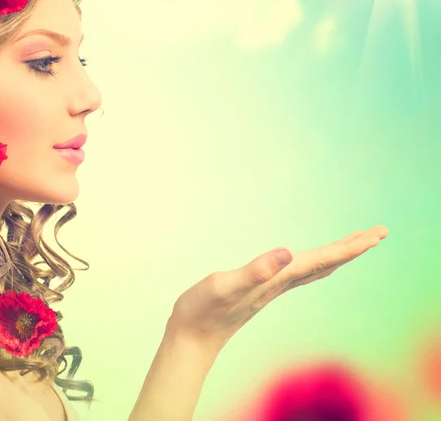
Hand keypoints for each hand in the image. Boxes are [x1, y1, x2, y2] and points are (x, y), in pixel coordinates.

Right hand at [168, 225, 388, 349]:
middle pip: (326, 265)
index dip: (350, 247)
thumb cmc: (203, 312)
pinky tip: (309, 261)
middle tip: (379, 233)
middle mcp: (280, 284)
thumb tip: (287, 253)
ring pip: (315, 269)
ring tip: (354, 243)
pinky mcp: (260, 290)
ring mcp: (271, 288)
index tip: (377, 235)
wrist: (191, 337)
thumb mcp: (225, 286)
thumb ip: (255, 271)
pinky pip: (298, 273)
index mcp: (277, 280)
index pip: (322, 260)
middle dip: (353, 248)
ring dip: (337, 255)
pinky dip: (315, 263)